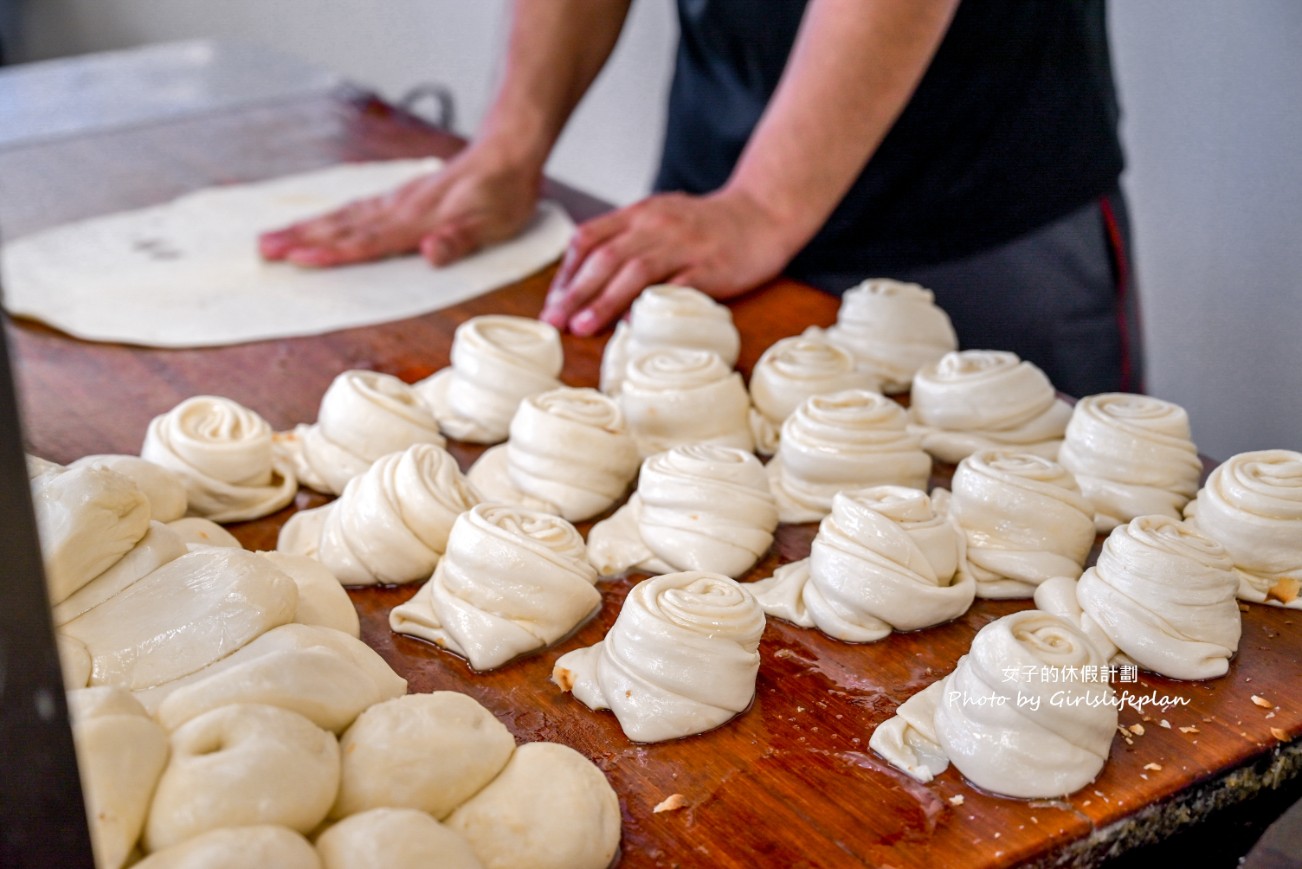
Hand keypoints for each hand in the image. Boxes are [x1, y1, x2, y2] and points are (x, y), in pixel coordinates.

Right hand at [257, 144, 542, 267]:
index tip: (297, 259)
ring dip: (308, 227)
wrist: (509, 153)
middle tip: (262, 249)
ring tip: (272, 236)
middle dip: (301, 238)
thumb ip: (459, 240)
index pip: (368, 241)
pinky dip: (332, 216)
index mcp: (418, 221)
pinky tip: (319, 221)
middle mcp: (401, 209)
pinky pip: (358, 208)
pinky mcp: (403, 196)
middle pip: (343, 226)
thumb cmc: (504, 194)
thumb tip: (429, 252)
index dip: (332, 252)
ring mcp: (398, 200)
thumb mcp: (494, 224)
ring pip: (345, 215)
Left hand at [540, 189, 798, 335]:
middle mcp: (656, 225)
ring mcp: (684, 245)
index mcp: (640, 213)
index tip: (553, 302)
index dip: (566, 272)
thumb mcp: (661, 217)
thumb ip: (627, 239)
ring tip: (581, 327)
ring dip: (603, 301)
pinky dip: (650, 305)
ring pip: (634, 272)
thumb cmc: (708, 224)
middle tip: (553, 321)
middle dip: (574, 292)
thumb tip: (588, 275)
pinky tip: (632, 324)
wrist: (762, 213)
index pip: (589, 238)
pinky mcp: (710, 266)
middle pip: (605, 257)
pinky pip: (676, 288)